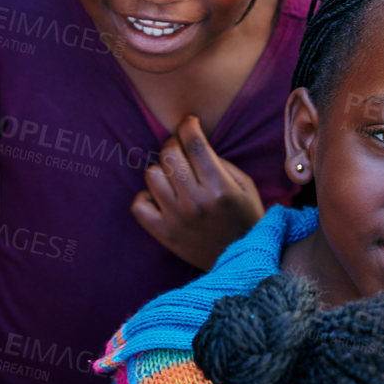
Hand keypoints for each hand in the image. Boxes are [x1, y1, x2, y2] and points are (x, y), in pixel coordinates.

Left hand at [131, 115, 264, 269]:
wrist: (242, 260)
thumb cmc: (245, 217)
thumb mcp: (245, 186)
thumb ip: (220, 162)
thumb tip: (192, 141)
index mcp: (220, 187)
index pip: (194, 143)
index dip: (188, 125)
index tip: (189, 123)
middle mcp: (196, 202)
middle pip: (169, 154)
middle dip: (174, 145)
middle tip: (182, 151)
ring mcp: (177, 219)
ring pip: (152, 174)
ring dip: (162, 170)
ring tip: (174, 178)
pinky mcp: (164, 234)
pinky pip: (138, 204)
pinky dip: (146, 197)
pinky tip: (161, 198)